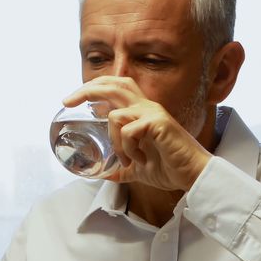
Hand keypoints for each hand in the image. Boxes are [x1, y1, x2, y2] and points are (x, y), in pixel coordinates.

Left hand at [63, 76, 212, 190]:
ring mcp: (153, 114)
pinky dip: (128, 149)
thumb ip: (124, 169)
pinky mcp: (158, 124)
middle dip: (87, 90)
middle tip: (67, 102)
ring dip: (115, 142)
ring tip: (129, 160)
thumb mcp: (140, 169)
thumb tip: (108, 175)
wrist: (194, 175)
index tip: (72, 100)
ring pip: (115, 116)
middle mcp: (147, 107)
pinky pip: (128, 132)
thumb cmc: (172, 168)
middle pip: (114, 85)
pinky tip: (140, 160)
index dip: (95, 88)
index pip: (117, 87)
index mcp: (143, 112)